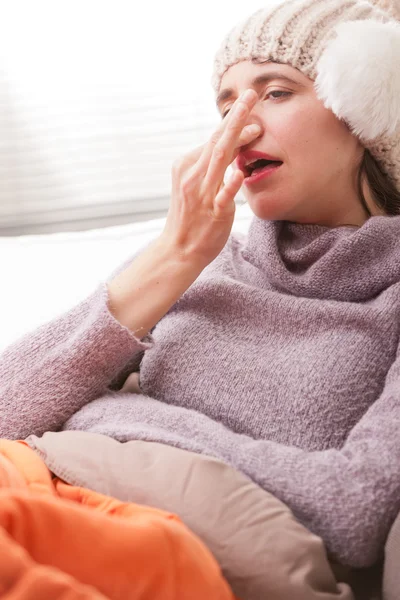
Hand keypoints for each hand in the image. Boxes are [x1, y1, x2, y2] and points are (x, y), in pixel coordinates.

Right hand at [159, 89, 258, 268]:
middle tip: (252, 94)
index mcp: (186, 166)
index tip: (247, 103)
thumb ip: (207, 167)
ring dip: (237, 140)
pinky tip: (241, 171)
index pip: (212, 139)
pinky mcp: (212, 213)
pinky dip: (230, 183)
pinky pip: (223, 196)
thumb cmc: (188, 218)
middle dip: (235, 116)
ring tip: (255, 124)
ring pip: (219, 161)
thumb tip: (227, 147)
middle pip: (216, 141)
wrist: (177, 251)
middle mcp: (192, 175)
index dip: (231, 120)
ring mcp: (201, 194)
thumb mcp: (193, 186)